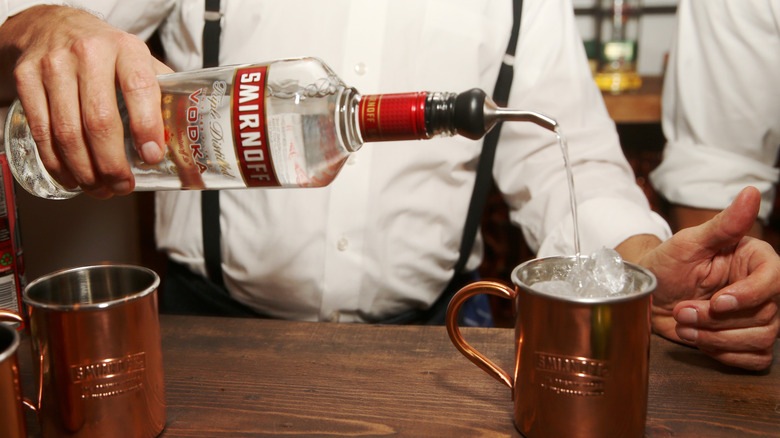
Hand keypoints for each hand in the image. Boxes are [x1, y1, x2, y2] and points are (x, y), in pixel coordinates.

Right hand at [0, 5, 172, 197]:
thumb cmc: (106, 52)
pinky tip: (71, 177)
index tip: (151, 158)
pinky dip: (56, 162)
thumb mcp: (139, 60)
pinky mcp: (26, 78)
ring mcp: (54, 66)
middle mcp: (89, 54)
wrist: (55, 26)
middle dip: (113, 164)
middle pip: (100, 121)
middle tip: (123, 185)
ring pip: (67, 132)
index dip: (147, 128)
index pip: (140, 89)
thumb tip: (183, 137)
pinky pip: (41, 131)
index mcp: (127, 50)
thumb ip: (161, 92)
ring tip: (100, 188)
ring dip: (85, 171)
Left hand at [639, 187, 779, 369]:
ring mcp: (754, 317)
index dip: (750, 294)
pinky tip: (697, 340)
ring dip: (716, 338)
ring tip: (684, 324)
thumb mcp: (689, 243)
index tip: (719, 301)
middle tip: (683, 310)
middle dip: (717, 320)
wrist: (646, 295)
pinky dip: (724, 355)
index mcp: (754, 260)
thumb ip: (724, 224)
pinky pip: (753, 359)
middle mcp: (760, 289)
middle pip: (765, 315)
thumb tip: (751, 192)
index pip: (775, 279)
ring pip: (760, 339)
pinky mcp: (743, 340)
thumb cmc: (666, 264)